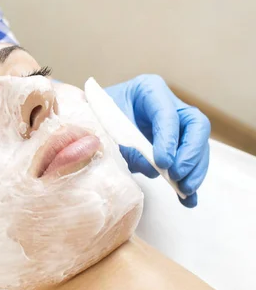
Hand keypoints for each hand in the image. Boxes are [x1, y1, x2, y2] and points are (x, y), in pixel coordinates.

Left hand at [105, 75, 210, 207]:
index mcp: (150, 90)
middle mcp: (169, 105)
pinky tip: (188, 199)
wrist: (92, 119)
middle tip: (177, 176)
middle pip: (195, 126)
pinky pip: (190, 161)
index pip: (168, 113)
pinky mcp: (176, 143)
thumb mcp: (105, 125)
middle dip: (190, 154)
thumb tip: (151, 168)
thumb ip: (126, 144)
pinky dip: (189, 179)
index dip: (169, 139)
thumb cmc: (97, 116)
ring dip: (194, 170)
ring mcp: (177, 124)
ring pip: (197, 145)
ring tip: (184, 190)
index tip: (163, 162)